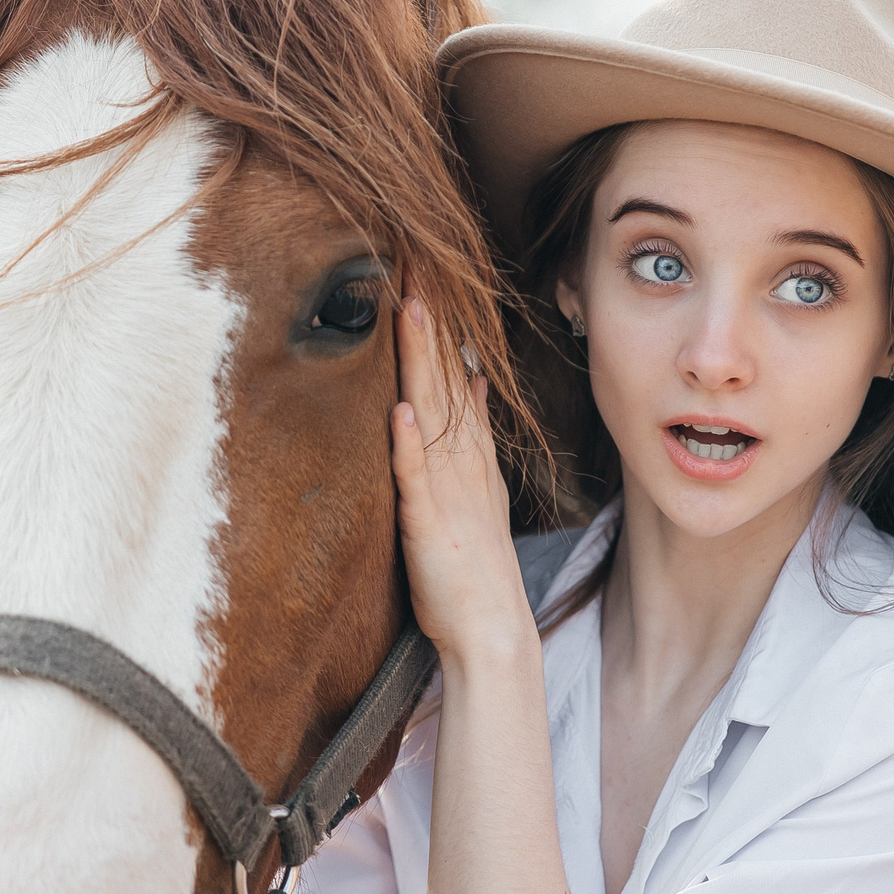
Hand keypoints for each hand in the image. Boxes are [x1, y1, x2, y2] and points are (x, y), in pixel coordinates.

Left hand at [390, 297, 533, 666]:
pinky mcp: (429, 523)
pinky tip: (401, 409)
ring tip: (410, 309)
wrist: (493, 631)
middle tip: (413, 262)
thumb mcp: (474, 491)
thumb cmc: (472, 570)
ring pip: (430, 412)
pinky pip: (416, 478)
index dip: (438, 326)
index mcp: (468, 454)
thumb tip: (468, 384)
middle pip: (441, 378)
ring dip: (421, 362)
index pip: (450, 376)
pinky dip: (409, 444)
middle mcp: (461, 462)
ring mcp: (447, 490)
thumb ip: (469, 437)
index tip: (422, 275)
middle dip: (428, 322)